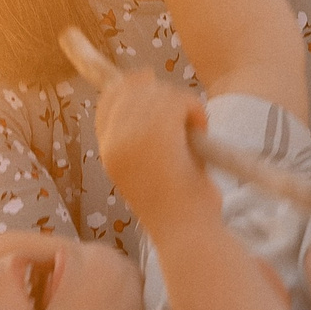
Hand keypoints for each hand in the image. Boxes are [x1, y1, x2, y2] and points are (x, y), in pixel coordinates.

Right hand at [94, 68, 216, 225]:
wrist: (187, 233)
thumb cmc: (177, 203)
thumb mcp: (153, 162)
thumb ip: (146, 126)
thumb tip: (144, 76)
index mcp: (109, 150)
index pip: (110, 98)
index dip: (136, 90)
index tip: (162, 102)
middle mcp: (113, 140)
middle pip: (134, 88)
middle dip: (164, 95)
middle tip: (184, 122)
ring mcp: (132, 136)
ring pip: (159, 92)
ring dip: (183, 105)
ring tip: (194, 133)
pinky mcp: (157, 135)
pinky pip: (178, 100)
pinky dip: (195, 110)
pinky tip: (201, 131)